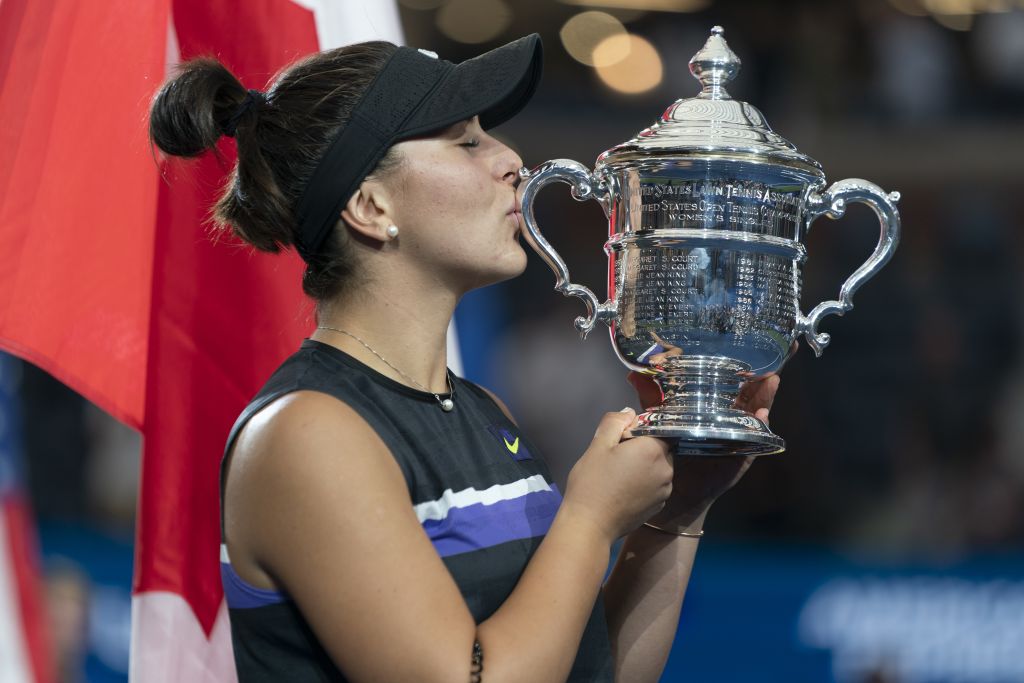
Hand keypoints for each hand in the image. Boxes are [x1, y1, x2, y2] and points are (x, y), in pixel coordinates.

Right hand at [562, 409, 673, 543]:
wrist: (590, 525)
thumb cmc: (591, 482)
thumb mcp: (598, 446)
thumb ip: (615, 423)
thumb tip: (629, 413)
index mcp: (653, 450)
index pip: (656, 429)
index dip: (639, 430)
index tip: (620, 439)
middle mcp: (667, 469)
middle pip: (660, 448)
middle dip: (643, 448)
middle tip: (617, 457)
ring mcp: (665, 491)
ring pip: (659, 467)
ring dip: (645, 466)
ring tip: (620, 476)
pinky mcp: (659, 506)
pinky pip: (656, 485)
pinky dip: (645, 483)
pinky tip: (625, 490)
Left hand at [626, 361, 783, 532]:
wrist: (669, 494)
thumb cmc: (667, 457)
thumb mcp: (659, 422)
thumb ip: (650, 399)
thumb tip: (634, 374)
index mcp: (709, 415)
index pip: (728, 389)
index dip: (738, 372)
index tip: (747, 353)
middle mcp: (726, 426)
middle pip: (747, 399)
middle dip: (758, 381)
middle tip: (768, 362)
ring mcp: (736, 442)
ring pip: (755, 417)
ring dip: (765, 399)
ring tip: (772, 381)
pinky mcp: (740, 460)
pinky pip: (754, 444)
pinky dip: (761, 429)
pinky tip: (763, 415)